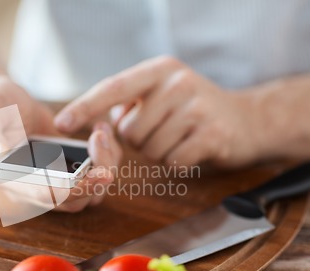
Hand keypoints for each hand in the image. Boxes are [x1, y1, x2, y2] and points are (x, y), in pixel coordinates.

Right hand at [0, 76, 121, 213]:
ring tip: (101, 133)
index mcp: (12, 182)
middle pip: (74, 200)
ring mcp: (56, 180)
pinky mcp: (72, 167)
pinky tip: (101, 128)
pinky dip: (108, 156)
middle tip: (103, 149)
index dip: (68, 190)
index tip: (90, 175)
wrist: (7, 103)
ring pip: (91, 191)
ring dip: (105, 166)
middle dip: (94, 180)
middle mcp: (35, 188)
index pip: (44, 196)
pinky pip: (97, 173)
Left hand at [54, 57, 262, 167]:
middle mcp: (177, 83)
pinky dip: (178, 162)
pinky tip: (194, 148)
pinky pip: (172, 161)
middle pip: (129, 131)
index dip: (84, 107)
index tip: (60, 124)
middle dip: (140, 139)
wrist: (248, 121)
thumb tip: (98, 121)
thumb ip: (130, 102)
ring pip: (149, 149)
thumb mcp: (162, 93)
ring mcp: (197, 107)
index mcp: (159, 70)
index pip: (112, 88)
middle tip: (166, 129)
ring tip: (182, 136)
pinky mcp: (212, 134)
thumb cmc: (194, 110)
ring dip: (160, 151)